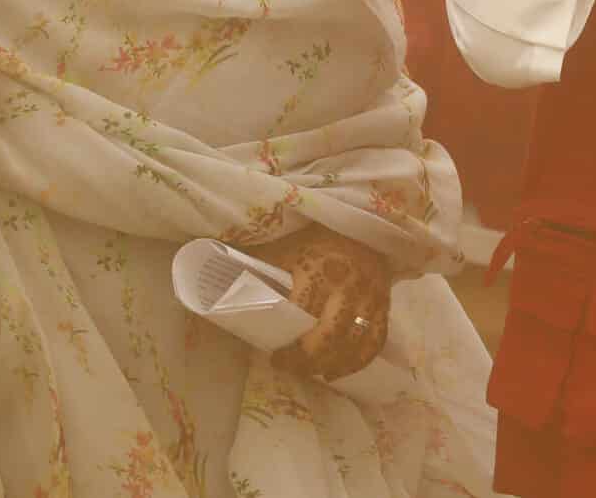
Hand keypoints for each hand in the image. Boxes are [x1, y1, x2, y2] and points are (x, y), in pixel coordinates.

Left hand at [248, 229, 392, 381]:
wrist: (359, 222)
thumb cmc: (313, 238)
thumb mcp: (283, 245)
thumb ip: (254, 262)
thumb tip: (211, 275)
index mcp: (317, 267)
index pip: (303, 312)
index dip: (290, 340)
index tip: (274, 356)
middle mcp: (347, 282)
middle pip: (330, 334)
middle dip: (307, 360)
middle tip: (288, 366)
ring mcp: (369, 294)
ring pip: (354, 342)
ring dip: (331, 365)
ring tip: (311, 372)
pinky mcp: (384, 302)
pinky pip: (375, 340)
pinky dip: (357, 361)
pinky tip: (337, 371)